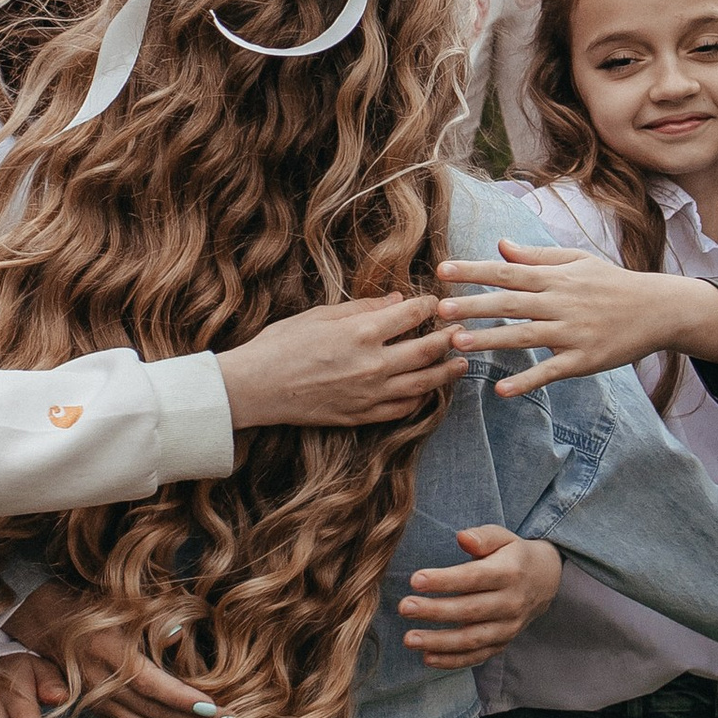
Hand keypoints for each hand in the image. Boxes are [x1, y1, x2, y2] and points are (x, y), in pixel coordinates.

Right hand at [6, 584, 220, 717]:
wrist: (50, 622)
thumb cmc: (96, 606)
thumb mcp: (124, 603)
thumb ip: (153, 618)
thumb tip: (181, 636)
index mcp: (109, 651)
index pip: (149, 684)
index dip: (181, 700)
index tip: (215, 708)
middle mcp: (100, 683)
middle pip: (149, 715)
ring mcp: (97, 703)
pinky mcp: (98, 714)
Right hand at [218, 291, 456, 432]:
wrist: (255, 388)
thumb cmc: (280, 345)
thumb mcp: (320, 315)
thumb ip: (363, 308)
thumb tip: (397, 300)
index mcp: (362, 332)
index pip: (412, 314)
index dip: (429, 305)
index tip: (435, 302)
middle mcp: (374, 364)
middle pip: (428, 349)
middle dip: (449, 338)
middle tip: (462, 331)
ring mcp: (371, 394)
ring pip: (424, 383)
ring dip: (447, 372)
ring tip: (461, 364)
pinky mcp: (362, 416)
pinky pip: (403, 409)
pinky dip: (421, 399)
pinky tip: (427, 391)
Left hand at [398, 526, 564, 668]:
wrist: (545, 581)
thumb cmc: (513, 555)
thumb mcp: (503, 538)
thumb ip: (482, 537)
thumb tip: (462, 537)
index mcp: (510, 573)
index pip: (474, 578)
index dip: (444, 580)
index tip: (415, 580)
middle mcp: (511, 603)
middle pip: (469, 610)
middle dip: (434, 611)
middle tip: (404, 607)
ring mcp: (508, 627)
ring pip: (471, 639)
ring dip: (439, 641)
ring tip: (409, 638)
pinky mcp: (502, 644)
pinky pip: (476, 657)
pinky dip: (452, 661)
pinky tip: (427, 658)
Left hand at [440, 245, 717, 394]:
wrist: (658, 309)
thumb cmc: (612, 282)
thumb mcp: (576, 261)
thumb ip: (535, 256)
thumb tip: (499, 245)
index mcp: (555, 277)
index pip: (506, 272)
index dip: (473, 271)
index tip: (441, 270)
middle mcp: (560, 302)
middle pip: (509, 303)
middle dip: (473, 306)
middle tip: (439, 309)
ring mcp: (572, 332)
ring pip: (525, 336)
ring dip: (490, 339)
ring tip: (457, 343)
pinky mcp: (584, 360)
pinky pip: (551, 371)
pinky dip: (528, 381)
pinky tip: (502, 391)